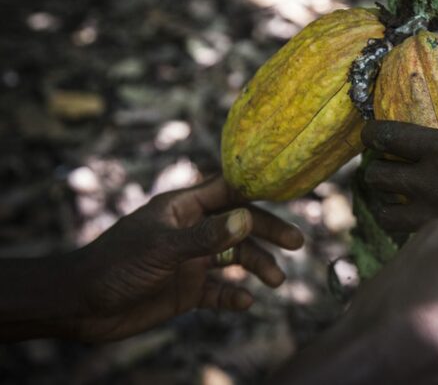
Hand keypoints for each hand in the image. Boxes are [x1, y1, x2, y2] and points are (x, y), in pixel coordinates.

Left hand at [66, 176, 303, 340]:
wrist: (82, 306)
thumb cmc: (115, 265)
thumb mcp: (163, 248)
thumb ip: (207, 236)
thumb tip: (248, 219)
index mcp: (183, 208)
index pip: (228, 191)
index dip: (257, 189)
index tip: (289, 192)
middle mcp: (192, 231)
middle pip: (240, 225)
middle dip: (268, 233)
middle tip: (296, 244)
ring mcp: (191, 261)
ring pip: (235, 258)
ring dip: (257, 267)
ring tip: (276, 282)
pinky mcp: (187, 290)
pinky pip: (219, 290)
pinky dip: (235, 295)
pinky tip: (245, 302)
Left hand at [360, 120, 437, 230]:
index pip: (391, 136)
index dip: (374, 132)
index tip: (370, 132)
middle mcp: (433, 184)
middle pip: (376, 175)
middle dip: (376, 167)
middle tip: (386, 163)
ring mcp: (436, 219)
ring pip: (383, 212)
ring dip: (383, 201)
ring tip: (392, 196)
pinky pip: (407, 237)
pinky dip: (405, 229)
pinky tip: (419, 224)